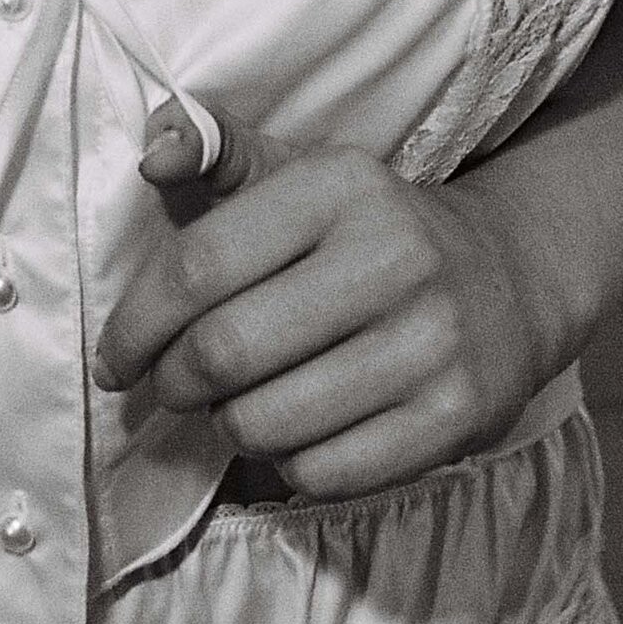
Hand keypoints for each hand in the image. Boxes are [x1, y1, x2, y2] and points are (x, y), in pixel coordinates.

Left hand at [91, 102, 553, 499]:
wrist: (508, 277)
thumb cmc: (368, 228)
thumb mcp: (300, 172)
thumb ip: (216, 150)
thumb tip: (153, 153)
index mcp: (340, 185)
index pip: (199, 267)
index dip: (136, 325)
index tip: (114, 360)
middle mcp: (394, 256)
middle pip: (225, 352)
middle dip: (173, 383)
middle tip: (169, 387)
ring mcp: (431, 342)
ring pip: (266, 423)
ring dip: (228, 425)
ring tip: (236, 404)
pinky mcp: (455, 417)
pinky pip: (322, 473)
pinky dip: (286, 465)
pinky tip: (296, 433)